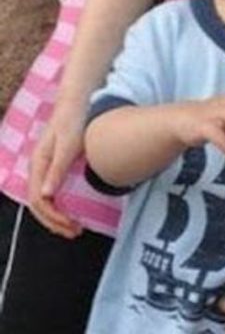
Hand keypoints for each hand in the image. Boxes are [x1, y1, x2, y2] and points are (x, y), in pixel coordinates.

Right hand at [27, 105, 85, 238]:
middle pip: (38, 204)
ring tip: (73, 227)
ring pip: (43, 200)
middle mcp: (37, 168)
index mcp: (38, 164)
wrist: (77, 102)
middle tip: (75, 232)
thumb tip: (47, 195)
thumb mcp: (68, 145)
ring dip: (55, 217)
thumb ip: (58, 168)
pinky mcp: (53, 165)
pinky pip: (50, 192)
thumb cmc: (73, 121)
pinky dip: (58, 206)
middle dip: (54, 222)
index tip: (71, 226)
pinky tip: (70, 210)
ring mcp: (44, 167)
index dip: (53, 217)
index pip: (39, 200)